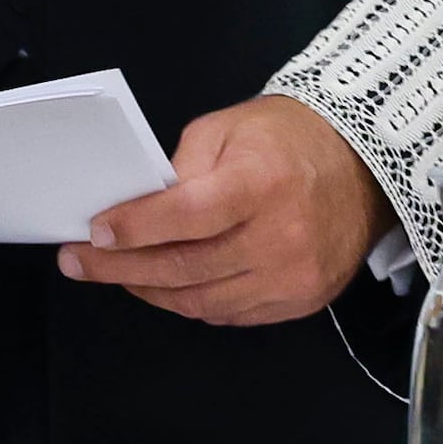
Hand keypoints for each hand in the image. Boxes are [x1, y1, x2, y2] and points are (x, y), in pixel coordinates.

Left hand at [64, 95, 384, 327]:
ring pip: (200, 301)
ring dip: (150, 290)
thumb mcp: (227, 129)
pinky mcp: (300, 301)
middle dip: (121, 268)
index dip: (134, 228)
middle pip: (185, 267)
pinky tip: (168, 284)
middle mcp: (283, 236)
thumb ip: (180, 168)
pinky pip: (228, 314)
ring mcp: (294, 276)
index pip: (186, 216)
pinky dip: (191, 301)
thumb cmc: (289, 140)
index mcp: (263, 183)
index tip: (94, 234)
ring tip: (118, 274)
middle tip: (79, 263)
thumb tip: (136, 210)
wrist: (362, 167)